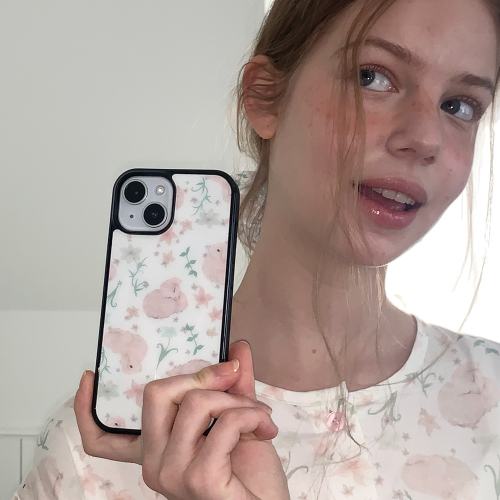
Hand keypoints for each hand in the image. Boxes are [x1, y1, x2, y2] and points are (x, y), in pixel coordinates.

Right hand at [74, 340, 289, 499]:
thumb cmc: (252, 476)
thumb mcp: (240, 420)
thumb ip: (235, 385)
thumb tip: (238, 346)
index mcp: (157, 451)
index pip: (103, 441)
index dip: (87, 410)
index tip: (89, 377)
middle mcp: (154, 464)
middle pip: (156, 393)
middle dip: (204, 377)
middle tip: (234, 381)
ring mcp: (172, 473)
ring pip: (197, 402)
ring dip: (239, 401)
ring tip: (259, 416)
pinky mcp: (198, 479)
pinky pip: (226, 424)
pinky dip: (252, 416)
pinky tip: (266, 430)